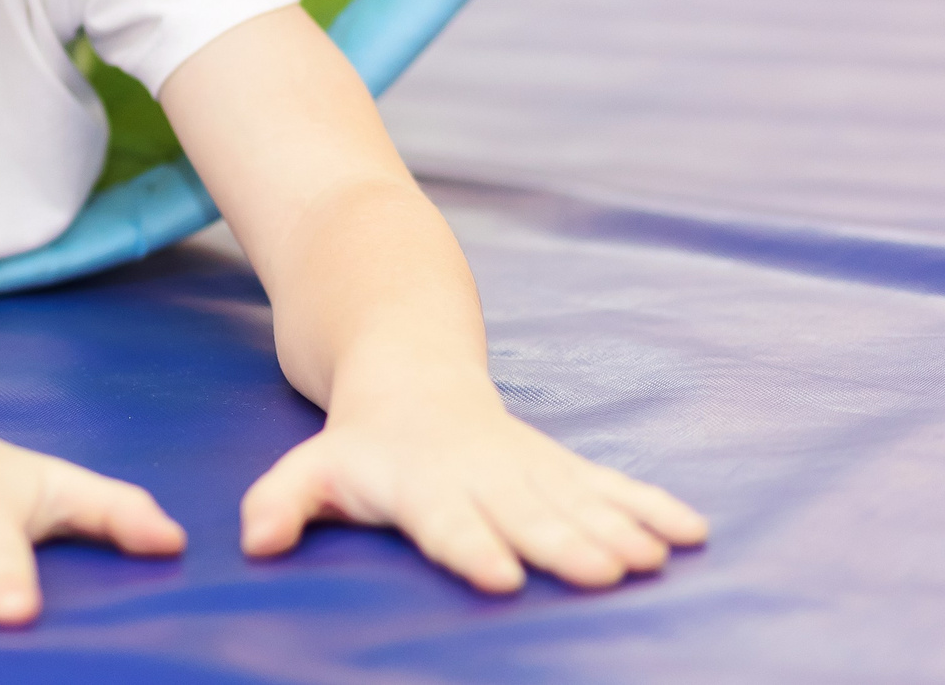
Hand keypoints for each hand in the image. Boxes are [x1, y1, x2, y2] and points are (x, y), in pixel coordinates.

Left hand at [239, 383, 706, 591]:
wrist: (410, 369)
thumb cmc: (360, 443)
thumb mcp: (311, 467)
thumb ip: (281, 502)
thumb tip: (252, 542)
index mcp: (421, 483)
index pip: (446, 522)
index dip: (472, 546)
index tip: (500, 576)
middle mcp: (483, 476)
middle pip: (526, 515)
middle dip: (565, 544)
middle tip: (605, 573)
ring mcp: (528, 468)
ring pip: (578, 499)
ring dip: (620, 527)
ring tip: (656, 558)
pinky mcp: (561, 466)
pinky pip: (611, 485)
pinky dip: (652, 506)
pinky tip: (692, 533)